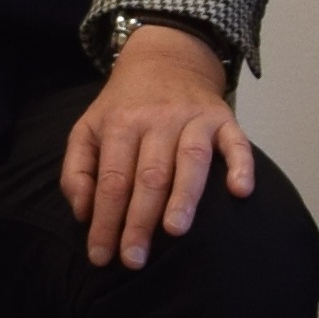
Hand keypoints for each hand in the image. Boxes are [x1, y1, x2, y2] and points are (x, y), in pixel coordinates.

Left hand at [60, 21, 257, 269]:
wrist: (165, 57)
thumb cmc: (124, 106)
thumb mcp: (87, 128)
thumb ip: (77, 169)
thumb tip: (84, 213)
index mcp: (120, 124)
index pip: (112, 181)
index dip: (105, 221)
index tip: (102, 256)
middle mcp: (157, 120)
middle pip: (149, 176)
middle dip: (140, 221)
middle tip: (134, 259)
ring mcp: (192, 118)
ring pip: (190, 160)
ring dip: (184, 196)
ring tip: (175, 230)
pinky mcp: (223, 118)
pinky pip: (236, 142)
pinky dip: (241, 165)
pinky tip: (240, 191)